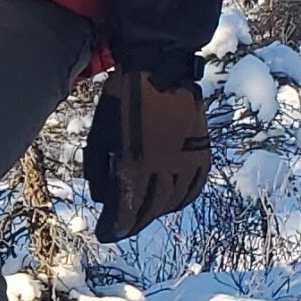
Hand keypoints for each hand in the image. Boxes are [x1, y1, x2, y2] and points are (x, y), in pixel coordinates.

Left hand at [84, 69, 209, 243]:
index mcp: (137, 162)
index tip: (104, 235)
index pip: (126, 208)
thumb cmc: (123, 96)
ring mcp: (188, 160)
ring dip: (155, 213)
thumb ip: (98, 168)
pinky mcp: (202, 152)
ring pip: (172, 201)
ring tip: (141, 216)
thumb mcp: (101, 132)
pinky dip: (179, 200)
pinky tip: (168, 202)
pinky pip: (193, 188)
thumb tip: (102, 199)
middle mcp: (166, 166)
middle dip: (132, 223)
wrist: (161, 65)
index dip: (115, 226)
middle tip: (120, 229)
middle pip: (150, 209)